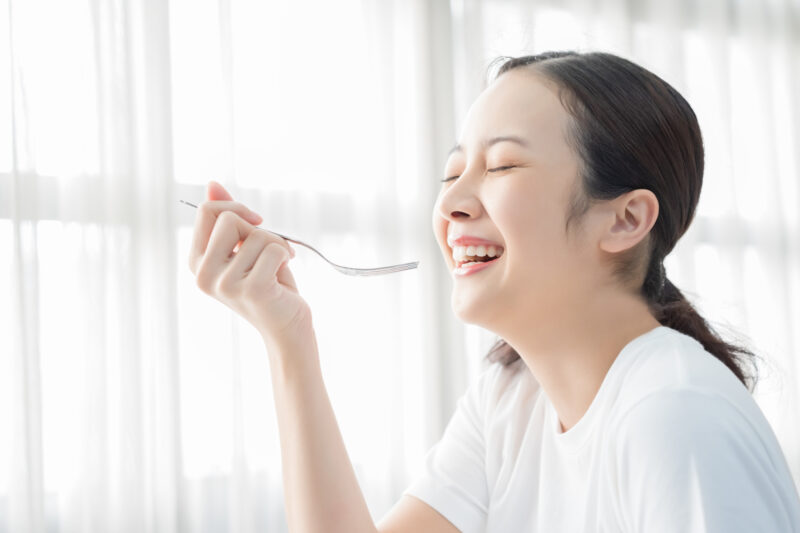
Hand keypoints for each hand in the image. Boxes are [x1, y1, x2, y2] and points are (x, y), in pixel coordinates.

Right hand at [188, 181, 313, 352]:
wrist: (287, 327)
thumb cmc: (269, 284)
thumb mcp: (246, 247)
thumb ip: (227, 218)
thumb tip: (212, 183)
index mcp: (196, 261)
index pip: (207, 211)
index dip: (236, 208)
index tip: (257, 222)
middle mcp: (203, 274)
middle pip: (230, 219)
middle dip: (259, 230)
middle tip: (270, 252)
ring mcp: (224, 284)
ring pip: (258, 235)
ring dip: (277, 247)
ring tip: (277, 270)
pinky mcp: (250, 290)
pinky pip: (275, 249)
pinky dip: (286, 257)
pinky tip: (282, 279)